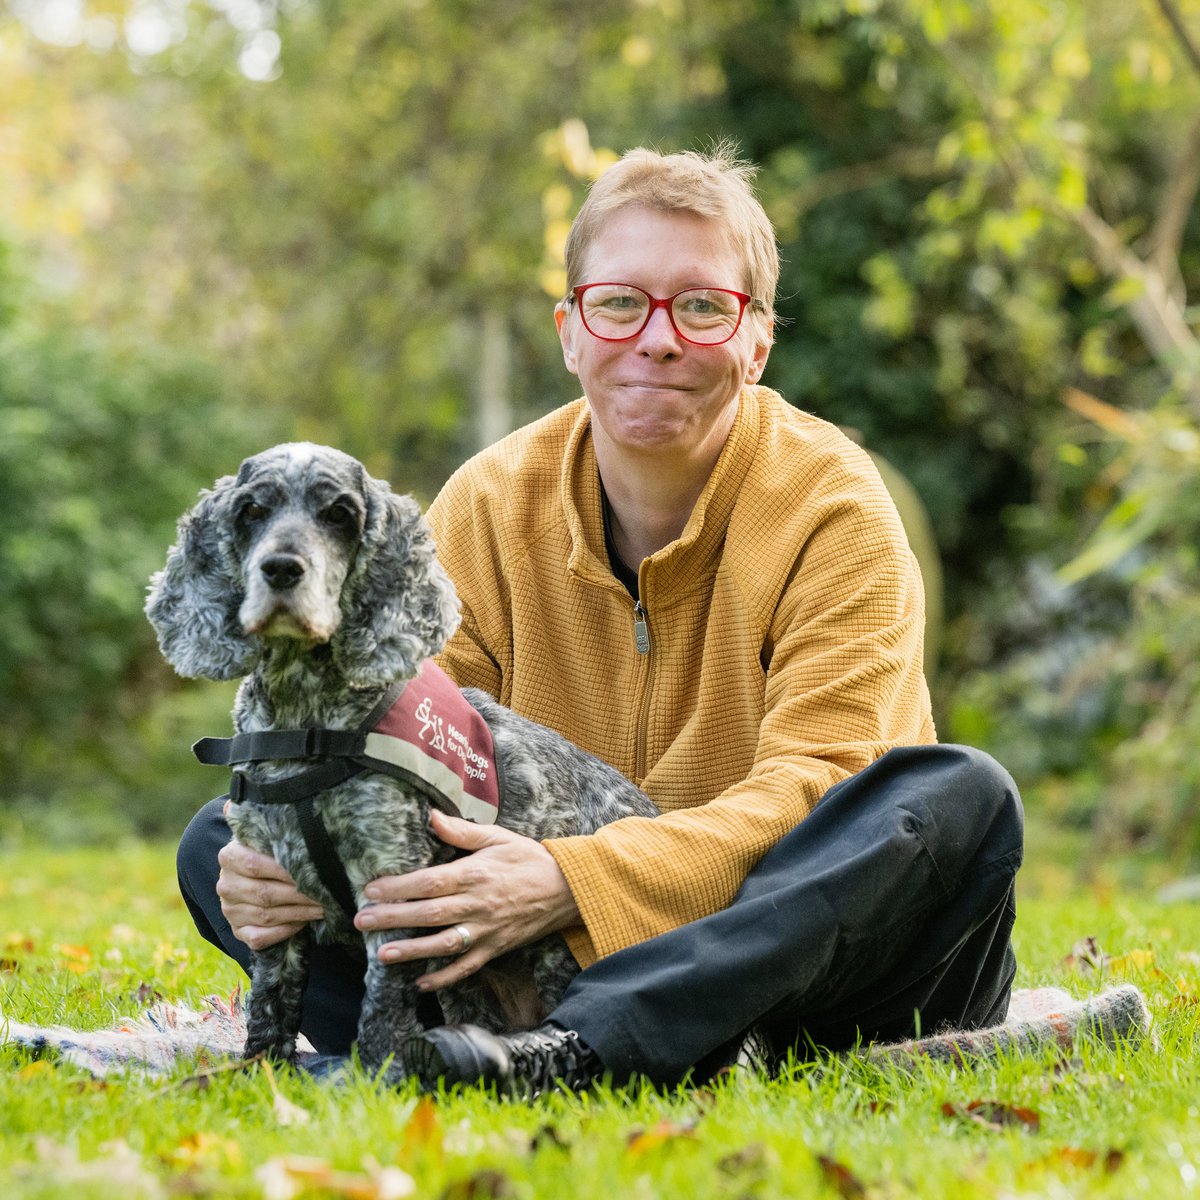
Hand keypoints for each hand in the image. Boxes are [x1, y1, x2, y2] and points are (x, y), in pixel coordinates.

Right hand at [216, 831, 324, 950]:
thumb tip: (253, 796)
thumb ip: (262, 821)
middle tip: (327, 891)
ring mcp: (230, 911)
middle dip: (300, 893)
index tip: (313, 868)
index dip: (285, 869)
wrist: (251, 880)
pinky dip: (284, 931)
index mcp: (229, 856)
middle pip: (264, 893)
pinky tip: (304, 922)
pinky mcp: (238, 931)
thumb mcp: (264, 835)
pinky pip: (260, 937)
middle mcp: (225, 885)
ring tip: (325, 905)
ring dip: (299, 913)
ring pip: (266, 916)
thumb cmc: (267, 852)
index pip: (255, 864)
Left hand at [354, 808, 579, 990]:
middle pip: (429, 913)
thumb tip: (431, 816)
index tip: (371, 889)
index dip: (399, 886)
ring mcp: (487, 930)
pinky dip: (444, 978)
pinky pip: (467, 967)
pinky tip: (421, 982)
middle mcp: (478, 904)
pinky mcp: (496, 948)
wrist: (567, 889)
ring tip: (382, 956)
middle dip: (393, 918)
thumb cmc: (528, 859)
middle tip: (361, 921)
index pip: (430, 881)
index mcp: (475, 873)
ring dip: (412, 951)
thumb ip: (462, 831)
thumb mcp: (498, 837)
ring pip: (444, 943)